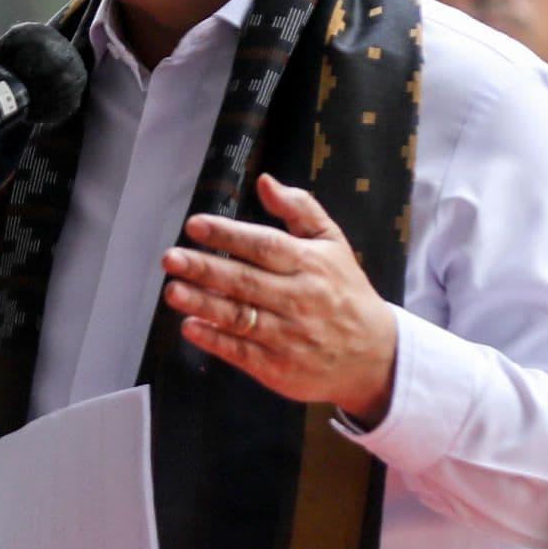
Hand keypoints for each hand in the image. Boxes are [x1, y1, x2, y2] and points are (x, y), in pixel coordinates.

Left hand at [162, 174, 401, 425]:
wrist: (375, 355)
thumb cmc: (345, 292)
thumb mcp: (333, 243)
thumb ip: (300, 208)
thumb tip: (265, 182)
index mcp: (309, 263)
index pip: (264, 245)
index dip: (228, 234)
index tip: (195, 226)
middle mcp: (298, 298)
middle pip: (245, 281)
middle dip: (205, 268)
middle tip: (171, 258)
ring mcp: (288, 335)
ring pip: (239, 317)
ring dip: (203, 304)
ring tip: (173, 291)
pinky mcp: (279, 366)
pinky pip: (242, 352)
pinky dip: (215, 340)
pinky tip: (191, 328)